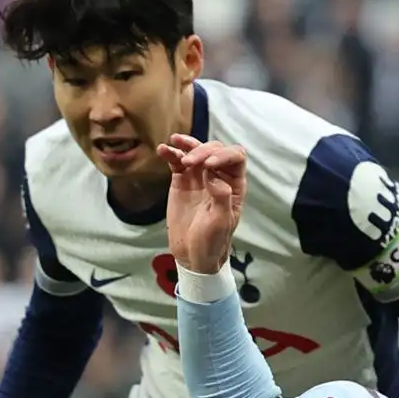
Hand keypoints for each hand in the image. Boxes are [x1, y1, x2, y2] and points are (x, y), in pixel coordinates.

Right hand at [157, 133, 246, 274]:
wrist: (192, 255)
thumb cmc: (212, 241)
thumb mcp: (221, 222)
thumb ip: (222, 197)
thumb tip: (213, 176)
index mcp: (234, 185)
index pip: (236, 157)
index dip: (223, 155)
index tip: (207, 165)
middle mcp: (219, 176)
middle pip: (214, 150)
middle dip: (202, 151)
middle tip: (188, 163)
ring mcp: (199, 177)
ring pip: (196, 151)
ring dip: (187, 145)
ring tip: (174, 142)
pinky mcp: (181, 181)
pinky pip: (177, 162)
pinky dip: (171, 153)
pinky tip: (162, 149)